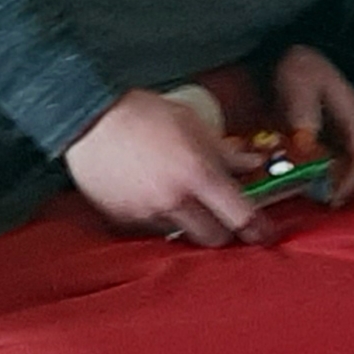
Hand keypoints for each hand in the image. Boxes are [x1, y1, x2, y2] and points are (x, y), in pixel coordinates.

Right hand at [65, 89, 269, 246]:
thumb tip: (254, 164)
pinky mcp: (124, 220)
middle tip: (221, 217)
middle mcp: (174, 199)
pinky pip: (151, 230)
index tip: (264, 234)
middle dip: (222, 231)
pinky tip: (151, 195)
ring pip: (181, 235)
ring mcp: (147, 213)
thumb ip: (226, 151)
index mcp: (196, 173)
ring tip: (178, 198)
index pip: (240, 215)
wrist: (89, 119)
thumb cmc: (143, 114)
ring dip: (187, 223)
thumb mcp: (192, 123)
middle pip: (213, 239)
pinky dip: (158, 218)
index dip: (258, 229)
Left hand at [271, 44, 353, 202]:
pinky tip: (300, 179)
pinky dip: (318, 172)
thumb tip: (307, 142)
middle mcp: (352, 127)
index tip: (334, 198)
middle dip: (340, 186)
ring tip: (309, 194)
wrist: (292, 50)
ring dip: (329, 181)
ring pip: (344, 164)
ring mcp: (340, 130)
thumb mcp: (301, 84)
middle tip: (319, 202)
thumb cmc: (300, 65)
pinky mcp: (325, 132)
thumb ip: (304, 111)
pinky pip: (328, 158)